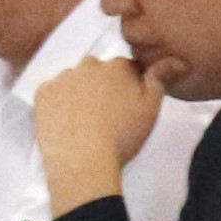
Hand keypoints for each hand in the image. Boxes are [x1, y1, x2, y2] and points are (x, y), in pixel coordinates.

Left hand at [29, 53, 162, 212]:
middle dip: (102, 87)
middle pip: (98, 72)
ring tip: (83, 122)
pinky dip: (57, 103)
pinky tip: (65, 122)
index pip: (127, 69)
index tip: (125, 107)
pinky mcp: (43, 92)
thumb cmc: (122, 137)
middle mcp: (90, 65)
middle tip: (105, 116)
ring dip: (78, 93)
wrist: (83, 161)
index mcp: (119, 67)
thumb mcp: (151, 109)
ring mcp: (64, 77)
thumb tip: (177, 59)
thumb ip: (161, 79)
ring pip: (74, 80)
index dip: (128, 87)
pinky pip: (52, 92)